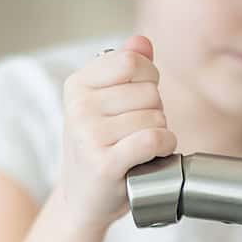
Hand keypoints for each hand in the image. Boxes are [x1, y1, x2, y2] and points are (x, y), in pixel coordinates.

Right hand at [57, 34, 176, 227]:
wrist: (83, 200)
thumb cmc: (99, 149)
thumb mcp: (104, 104)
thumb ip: (124, 69)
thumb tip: (142, 42)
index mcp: (77, 85)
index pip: (133, 61)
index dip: (149, 79)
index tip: (140, 100)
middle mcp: (79, 107)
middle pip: (149, 91)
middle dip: (155, 111)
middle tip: (136, 132)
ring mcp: (90, 135)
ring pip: (155, 117)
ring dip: (160, 133)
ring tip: (140, 148)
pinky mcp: (105, 163)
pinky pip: (154, 140)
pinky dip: (165, 147)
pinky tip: (156, 155)